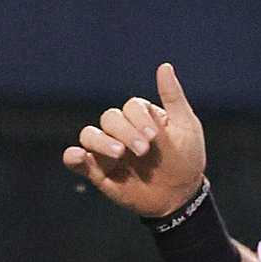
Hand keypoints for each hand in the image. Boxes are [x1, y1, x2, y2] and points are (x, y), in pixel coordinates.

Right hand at [62, 63, 206, 216]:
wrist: (182, 195)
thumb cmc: (186, 158)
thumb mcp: (186, 126)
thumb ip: (172, 97)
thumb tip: (164, 66)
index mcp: (142, 117)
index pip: (130, 107)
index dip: (139, 119)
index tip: (154, 136)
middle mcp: (122, 131)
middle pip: (109, 119)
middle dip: (125, 131)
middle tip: (145, 149)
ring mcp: (108, 151)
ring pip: (90, 135)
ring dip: (101, 142)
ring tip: (120, 153)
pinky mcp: (99, 172)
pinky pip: (77, 161)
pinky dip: (73, 157)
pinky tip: (78, 156)